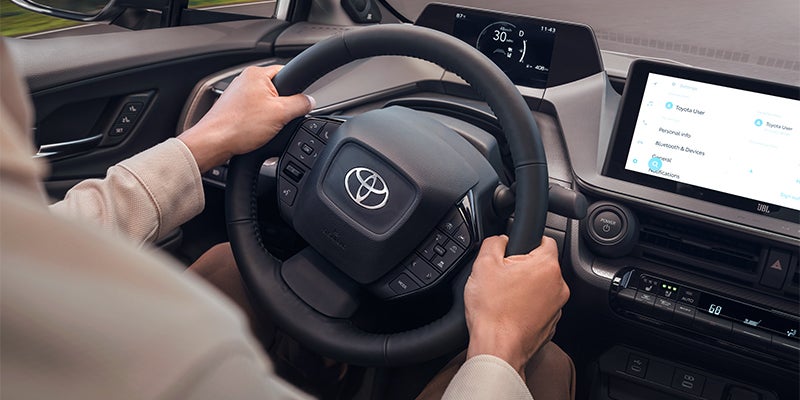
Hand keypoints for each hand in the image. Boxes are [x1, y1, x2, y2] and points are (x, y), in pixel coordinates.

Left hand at [178, 65, 313, 171]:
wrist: (213, 143)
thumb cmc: (238, 126)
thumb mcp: (280, 114)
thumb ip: (300, 104)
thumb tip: (310, 101)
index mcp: (256, 74)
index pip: (288, 73)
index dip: (298, 89)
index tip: (299, 103)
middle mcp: (245, 81)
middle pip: (278, 91)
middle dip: (283, 107)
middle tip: (280, 120)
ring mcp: (237, 95)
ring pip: (266, 105)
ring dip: (270, 118)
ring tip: (264, 128)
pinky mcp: (233, 110)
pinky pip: (254, 114)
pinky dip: (258, 124)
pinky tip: (255, 133)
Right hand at [464, 235, 569, 378]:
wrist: (497, 349)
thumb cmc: (492, 311)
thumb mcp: (483, 264)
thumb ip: (494, 242)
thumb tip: (501, 239)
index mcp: (546, 266)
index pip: (545, 240)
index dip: (526, 242)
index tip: (513, 252)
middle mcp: (558, 286)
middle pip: (541, 265)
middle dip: (522, 267)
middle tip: (501, 277)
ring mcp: (556, 308)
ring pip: (540, 287)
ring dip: (525, 288)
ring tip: (503, 298)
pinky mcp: (550, 324)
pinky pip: (539, 307)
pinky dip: (526, 307)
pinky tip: (508, 312)